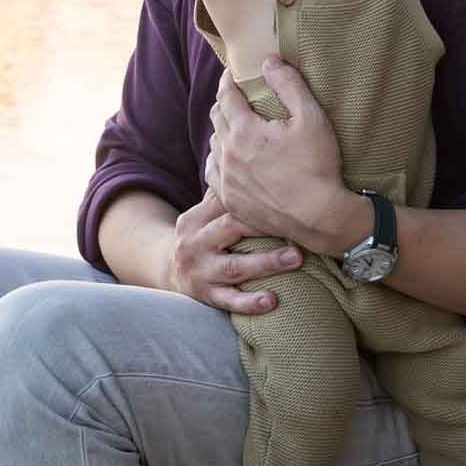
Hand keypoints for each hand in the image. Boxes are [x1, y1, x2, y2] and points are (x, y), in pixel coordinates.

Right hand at [167, 188, 300, 313]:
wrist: (166, 272)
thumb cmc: (200, 238)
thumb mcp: (202, 216)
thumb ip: (223, 196)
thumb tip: (258, 163)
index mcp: (195, 219)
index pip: (227, 204)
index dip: (256, 201)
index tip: (288, 196)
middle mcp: (193, 243)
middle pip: (231, 229)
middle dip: (265, 226)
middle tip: (300, 225)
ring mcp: (199, 271)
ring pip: (234, 266)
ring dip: (266, 262)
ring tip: (295, 259)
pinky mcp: (205, 296)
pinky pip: (229, 300)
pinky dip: (250, 302)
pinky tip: (271, 301)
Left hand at [207, 56, 353, 256]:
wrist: (318, 216)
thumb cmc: (317, 165)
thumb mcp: (311, 117)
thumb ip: (288, 84)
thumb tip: (269, 61)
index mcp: (244, 130)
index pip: (226, 96)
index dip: (228, 81)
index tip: (232, 73)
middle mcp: (228, 154)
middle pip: (216, 118)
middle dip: (225, 103)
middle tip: (236, 97)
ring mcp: (227, 180)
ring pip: (214, 146)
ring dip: (222, 131)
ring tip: (234, 126)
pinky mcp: (231, 201)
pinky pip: (213, 174)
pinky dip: (218, 160)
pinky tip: (226, 159)